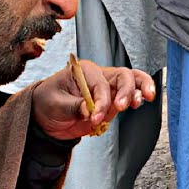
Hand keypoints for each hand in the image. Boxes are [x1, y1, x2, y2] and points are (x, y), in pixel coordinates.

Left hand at [31, 59, 156, 139]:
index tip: (95, 117)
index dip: (101, 101)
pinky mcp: (112, 101)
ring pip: (132, 81)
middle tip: (122, 106)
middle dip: (126, 91)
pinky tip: (141, 102)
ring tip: (143, 99)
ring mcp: (108, 89)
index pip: (100, 84)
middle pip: (123, 76)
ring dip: (139, 89)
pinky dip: (138, 97)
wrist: (45, 117)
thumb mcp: (55, 104)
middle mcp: (100, 76)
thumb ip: (73, 106)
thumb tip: (89, 110)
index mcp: (84, 71)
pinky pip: (130, 96)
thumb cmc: (47, 103)